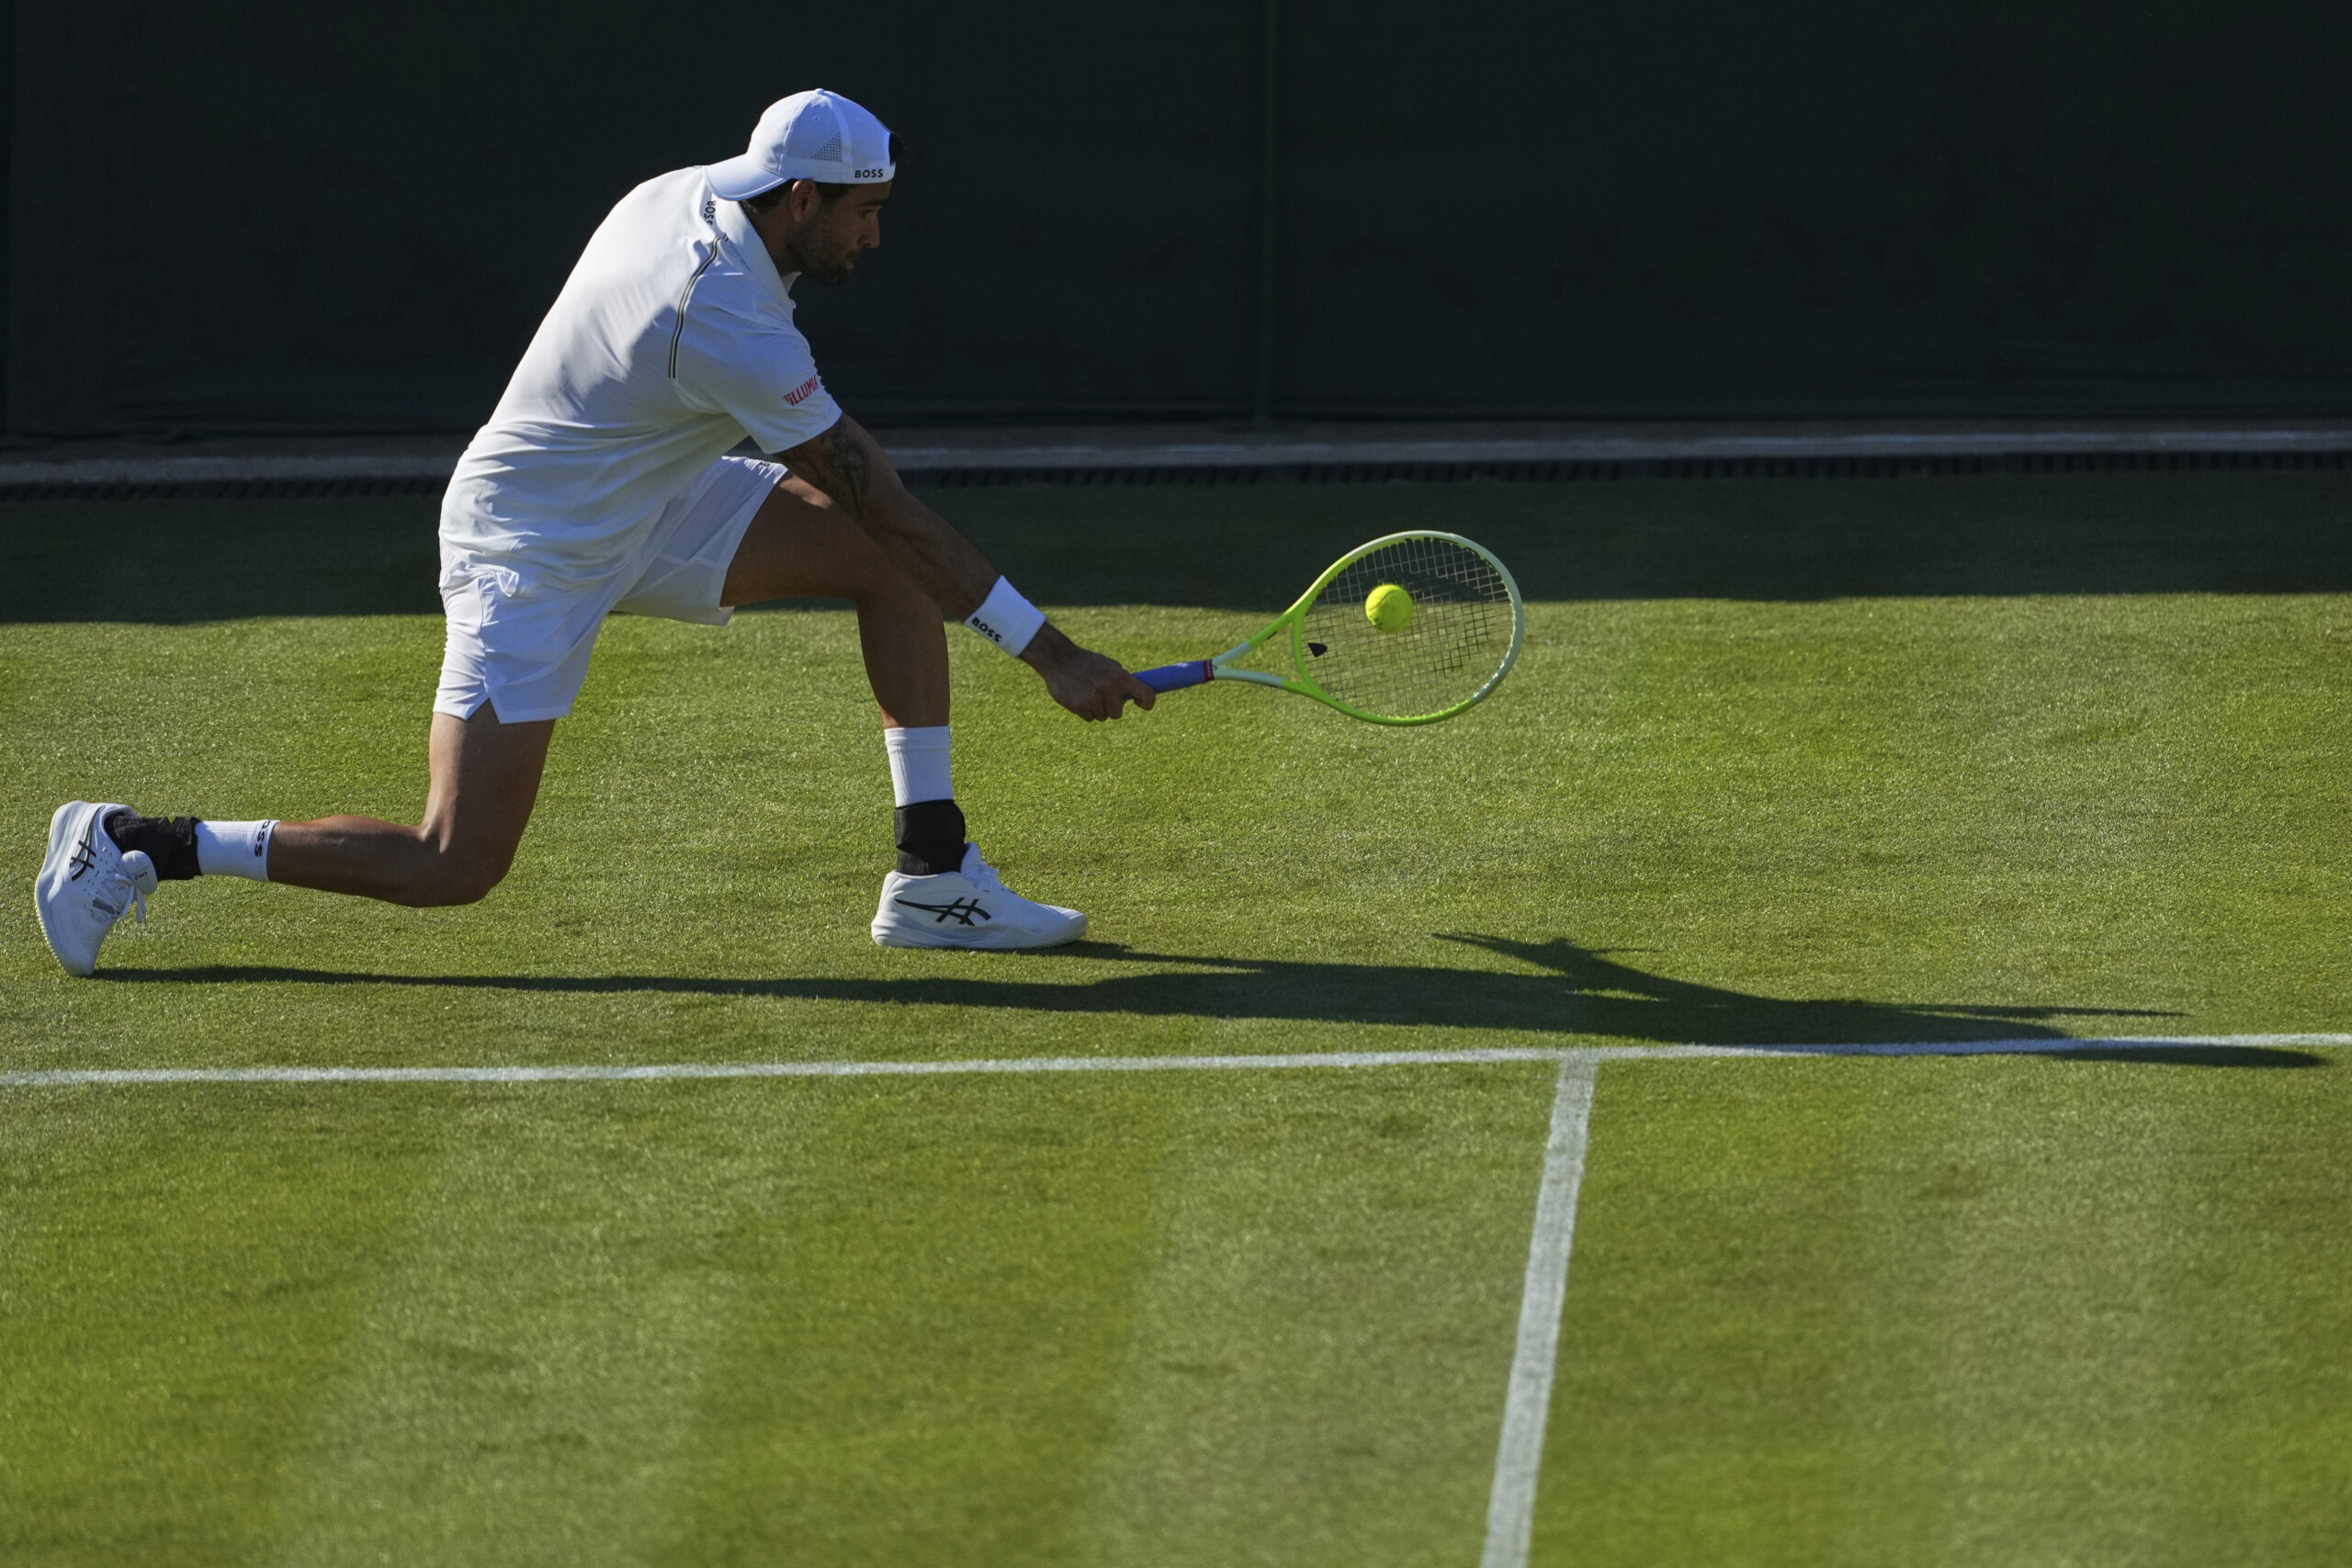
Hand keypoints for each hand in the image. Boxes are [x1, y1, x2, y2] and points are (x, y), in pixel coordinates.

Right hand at [1020, 624, 1157, 720]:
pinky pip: (1090, 718)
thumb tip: (1137, 695)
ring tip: (1086, 692)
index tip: (1140, 704)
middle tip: (1100, 694)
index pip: (1147, 694)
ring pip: (1103, 717)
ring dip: (1096, 709)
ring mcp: (1094, 699)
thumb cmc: (1087, 662)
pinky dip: (1085, 711)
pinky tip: (1078, 697)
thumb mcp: (1108, 665)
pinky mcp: (1080, 707)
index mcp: (1120, 677)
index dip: (1147, 703)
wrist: (1059, 659)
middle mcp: (1109, 689)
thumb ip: (1122, 680)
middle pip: (1117, 713)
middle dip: (1110, 707)